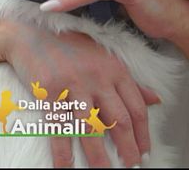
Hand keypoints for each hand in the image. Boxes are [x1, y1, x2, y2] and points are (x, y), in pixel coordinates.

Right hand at [4, 21, 159, 167]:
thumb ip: (131, 82)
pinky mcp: (50, 92)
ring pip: (92, 128)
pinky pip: (59, 128)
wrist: (32, 33)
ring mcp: (74, 86)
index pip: (137, 108)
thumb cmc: (73, 48)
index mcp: (116, 71)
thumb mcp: (107, 60)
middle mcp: (99, 79)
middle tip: (132, 167)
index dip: (143, 134)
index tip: (145, 153)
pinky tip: (67, 168)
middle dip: (128, 148)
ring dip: (99, 156)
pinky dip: (63, 152)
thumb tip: (156, 100)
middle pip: (119, 120)